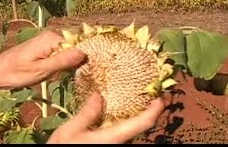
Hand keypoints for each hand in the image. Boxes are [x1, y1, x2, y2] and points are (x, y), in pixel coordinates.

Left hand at [0, 30, 86, 119]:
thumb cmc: (16, 73)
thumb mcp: (41, 70)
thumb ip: (63, 61)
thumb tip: (85, 52)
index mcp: (52, 38)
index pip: (80, 44)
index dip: (86, 58)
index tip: (90, 71)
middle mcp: (52, 36)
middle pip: (76, 46)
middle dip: (80, 60)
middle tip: (81, 76)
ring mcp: (48, 41)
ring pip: (70, 51)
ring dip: (73, 63)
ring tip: (73, 76)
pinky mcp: (45, 47)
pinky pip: (62, 53)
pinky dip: (65, 62)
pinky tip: (64, 73)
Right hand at [47, 93, 164, 143]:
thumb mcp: (70, 131)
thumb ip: (86, 114)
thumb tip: (99, 96)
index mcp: (113, 138)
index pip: (143, 123)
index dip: (155, 109)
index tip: (161, 95)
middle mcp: (119, 143)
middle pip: (141, 125)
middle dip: (147, 108)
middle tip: (148, 90)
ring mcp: (114, 144)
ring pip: (132, 129)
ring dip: (136, 113)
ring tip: (133, 95)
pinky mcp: (108, 144)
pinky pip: (122, 131)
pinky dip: (125, 118)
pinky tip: (116, 109)